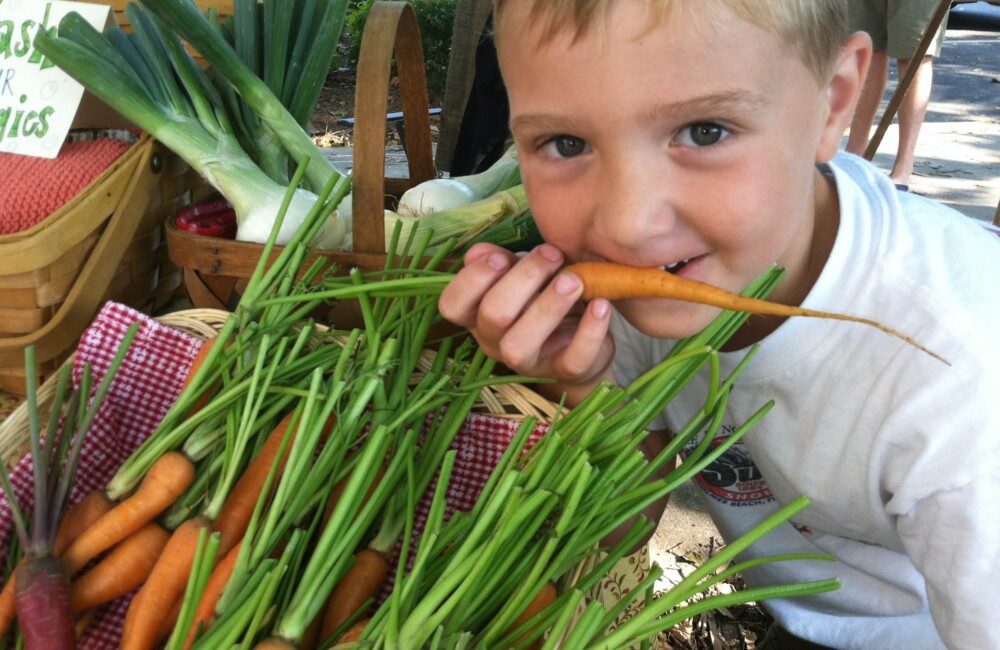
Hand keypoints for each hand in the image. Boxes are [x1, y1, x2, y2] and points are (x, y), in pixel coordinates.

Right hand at [439, 243, 615, 403]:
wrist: (583, 343)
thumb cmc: (543, 301)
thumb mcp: (522, 278)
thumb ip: (502, 263)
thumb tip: (479, 251)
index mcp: (478, 316)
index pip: (452, 305)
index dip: (471, 279)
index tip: (501, 256)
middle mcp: (495, 343)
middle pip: (492, 315)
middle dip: (523, 278)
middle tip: (552, 254)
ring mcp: (530, 362)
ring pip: (520, 345)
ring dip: (548, 307)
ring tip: (574, 280)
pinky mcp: (565, 371)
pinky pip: (573, 358)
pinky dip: (590, 330)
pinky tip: (601, 304)